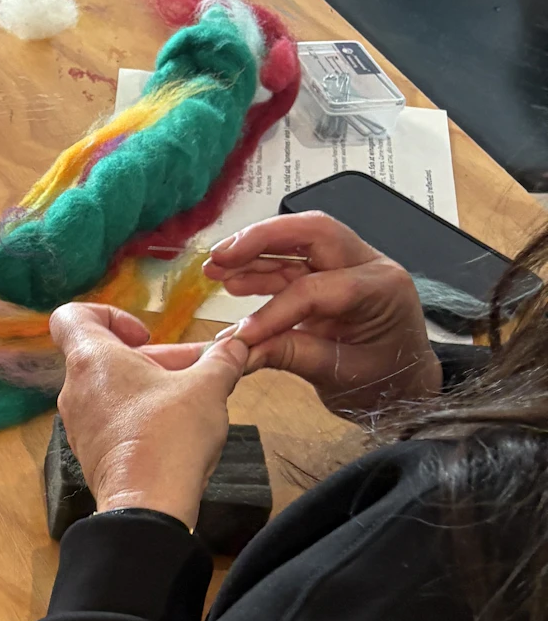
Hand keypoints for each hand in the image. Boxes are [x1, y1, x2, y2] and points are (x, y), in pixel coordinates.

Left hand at [50, 303, 249, 528]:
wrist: (148, 504)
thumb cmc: (170, 438)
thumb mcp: (208, 387)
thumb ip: (222, 359)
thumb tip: (235, 346)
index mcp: (91, 359)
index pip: (71, 316)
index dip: (108, 314)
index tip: (145, 334)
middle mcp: (75, 389)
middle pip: (109, 355)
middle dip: (155, 357)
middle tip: (196, 368)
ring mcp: (79, 422)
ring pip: (113, 388)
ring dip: (152, 385)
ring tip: (194, 396)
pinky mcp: (90, 450)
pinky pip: (112, 417)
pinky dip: (140, 413)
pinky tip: (177, 426)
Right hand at [205, 214, 438, 418]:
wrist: (407, 387)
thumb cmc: (386, 383)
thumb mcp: (340, 376)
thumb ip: (291, 356)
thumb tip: (242, 351)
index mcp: (382, 289)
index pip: (316, 288)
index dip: (273, 311)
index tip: (241, 336)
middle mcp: (369, 266)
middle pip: (313, 233)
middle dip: (262, 240)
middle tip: (221, 255)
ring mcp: (350, 269)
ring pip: (298, 243)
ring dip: (254, 251)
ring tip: (215, 267)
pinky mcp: (332, 278)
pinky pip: (294, 265)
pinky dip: (262, 270)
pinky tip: (233, 280)